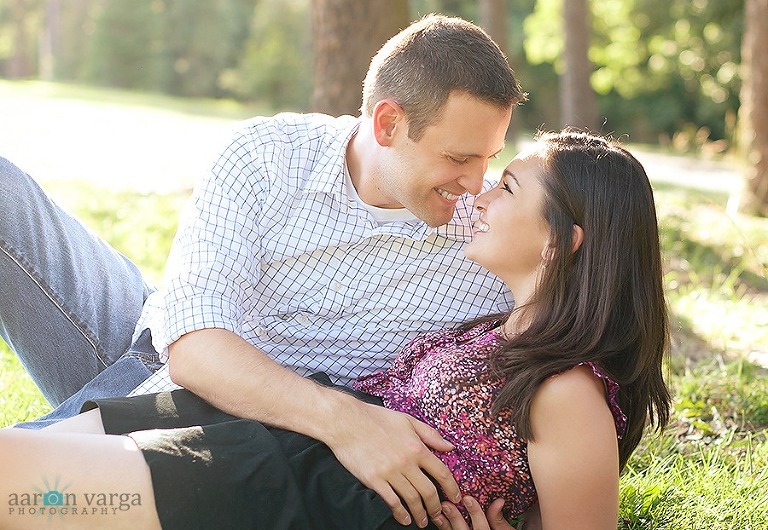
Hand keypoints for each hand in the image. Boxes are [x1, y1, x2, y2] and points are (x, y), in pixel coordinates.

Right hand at [326, 399, 460, 527]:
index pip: (442, 472)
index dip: (452, 488)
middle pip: (429, 491)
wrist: (347, 421)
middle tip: (439, 515)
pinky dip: (400, 513)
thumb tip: (450, 446)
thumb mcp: (407, 420)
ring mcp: (390, 472)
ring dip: (420, 513)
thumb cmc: (376, 418)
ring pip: (412, 499)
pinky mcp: (374, 480)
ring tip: (423, 521)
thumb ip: (430, 434)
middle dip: (437, 507)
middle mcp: (406, 462)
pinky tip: (404, 519)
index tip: (455, 498)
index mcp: (417, 447)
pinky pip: (391, 501)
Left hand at [432, 497, 516, 529]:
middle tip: (447, 504)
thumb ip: (501, 521)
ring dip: (446, 524)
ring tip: (440, 511)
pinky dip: (444, 528)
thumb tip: (499, 501)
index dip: (475, 513)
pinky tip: (439, 519)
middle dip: (455, 518)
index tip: (468, 498)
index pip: (483, 528)